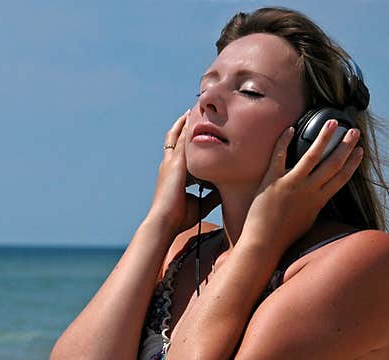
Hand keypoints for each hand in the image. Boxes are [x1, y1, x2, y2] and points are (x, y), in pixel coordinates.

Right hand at [147, 109, 221, 235]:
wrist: (165, 221)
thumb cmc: (179, 218)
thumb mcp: (199, 203)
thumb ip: (210, 195)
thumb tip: (223, 191)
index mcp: (172, 174)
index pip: (177, 152)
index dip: (183, 140)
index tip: (192, 130)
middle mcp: (168, 165)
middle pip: (173, 138)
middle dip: (182, 125)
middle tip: (191, 111)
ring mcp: (170, 163)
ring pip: (177, 135)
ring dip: (185, 122)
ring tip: (194, 108)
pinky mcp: (176, 164)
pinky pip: (182, 140)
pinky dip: (187, 128)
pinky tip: (195, 117)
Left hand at [243, 119, 363, 252]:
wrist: (264, 244)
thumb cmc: (284, 236)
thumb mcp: (307, 221)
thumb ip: (315, 205)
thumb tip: (320, 197)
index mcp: (319, 201)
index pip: (341, 178)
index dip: (352, 162)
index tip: (360, 150)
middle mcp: (308, 190)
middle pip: (333, 163)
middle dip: (345, 145)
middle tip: (353, 131)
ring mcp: (291, 184)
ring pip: (312, 155)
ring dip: (323, 137)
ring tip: (331, 122)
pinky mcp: (272, 181)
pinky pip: (279, 156)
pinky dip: (284, 141)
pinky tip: (291, 129)